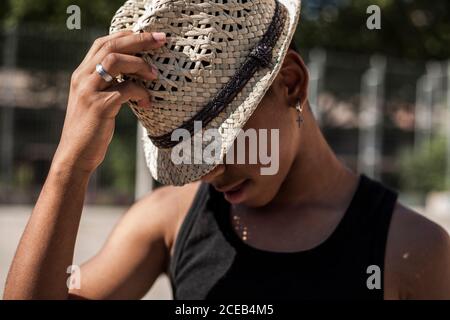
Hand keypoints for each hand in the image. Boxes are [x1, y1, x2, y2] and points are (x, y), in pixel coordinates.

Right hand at [53, 31, 165, 173]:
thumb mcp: (95, 101)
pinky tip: (147, 103)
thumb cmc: (90, 130)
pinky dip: (140, 93)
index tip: (148, 37)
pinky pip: (125, 90)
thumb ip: (107, 85)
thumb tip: (134, 75)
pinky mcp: (99, 107)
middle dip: (139, 40)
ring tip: (155, 75)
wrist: (75, 155)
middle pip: (110, 46)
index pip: (102, 43)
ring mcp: (89, 91)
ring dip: (140, 64)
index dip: (126, 35)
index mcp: (81, 74)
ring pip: (115, 61)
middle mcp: (82, 78)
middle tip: (161, 41)